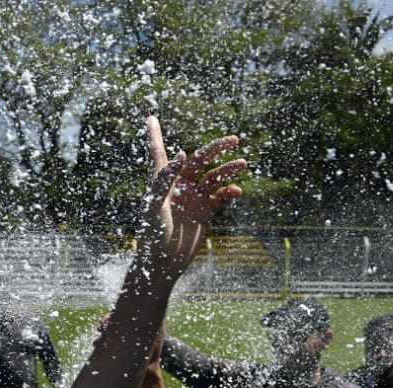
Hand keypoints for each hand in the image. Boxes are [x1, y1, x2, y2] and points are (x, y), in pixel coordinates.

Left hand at [137, 118, 245, 287]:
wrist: (162, 265)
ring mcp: (194, 199)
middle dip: (217, 148)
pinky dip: (230, 191)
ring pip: (214, 176)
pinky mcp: (206, 213)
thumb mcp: (155, 207)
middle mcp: (179, 186)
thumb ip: (165, 180)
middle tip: (234, 140)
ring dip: (228, 169)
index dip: (154, 135)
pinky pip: (221, 197)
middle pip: (199, 159)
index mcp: (161, 182)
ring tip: (242, 164)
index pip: (158, 152)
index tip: (150, 118)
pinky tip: (236, 192)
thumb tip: (184, 154)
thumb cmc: (152, 236)